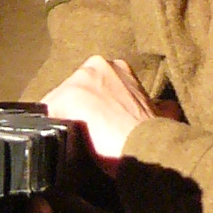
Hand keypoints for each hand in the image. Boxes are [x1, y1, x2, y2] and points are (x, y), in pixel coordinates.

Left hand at [43, 56, 166, 165]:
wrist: (146, 146)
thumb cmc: (154, 133)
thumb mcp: (162, 110)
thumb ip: (154, 104)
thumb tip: (165, 109)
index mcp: (119, 67)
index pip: (94, 85)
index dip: (95, 107)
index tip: (100, 124)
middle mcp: (96, 65)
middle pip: (74, 91)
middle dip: (78, 112)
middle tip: (88, 135)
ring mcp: (78, 80)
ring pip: (60, 102)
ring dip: (65, 121)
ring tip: (77, 142)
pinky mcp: (63, 99)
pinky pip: (47, 116)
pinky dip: (52, 130)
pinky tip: (63, 143)